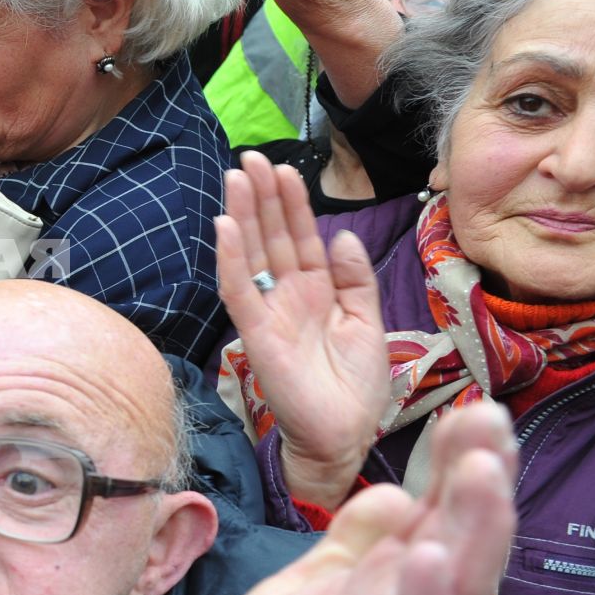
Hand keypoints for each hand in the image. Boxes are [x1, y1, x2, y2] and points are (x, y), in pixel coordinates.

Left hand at [189, 401, 516, 594]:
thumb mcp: (318, 579)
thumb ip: (358, 539)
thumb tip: (398, 491)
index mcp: (401, 585)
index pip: (445, 516)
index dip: (465, 465)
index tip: (482, 410)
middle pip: (465, 546)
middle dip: (483, 485)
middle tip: (493, 422)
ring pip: (453, 593)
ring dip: (472, 532)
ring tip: (484, 475)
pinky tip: (429, 560)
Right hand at [215, 151, 388, 505]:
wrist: (345, 435)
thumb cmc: (356, 387)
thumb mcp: (368, 321)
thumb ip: (353, 278)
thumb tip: (339, 235)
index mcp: (317, 291)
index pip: (301, 237)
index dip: (293, 203)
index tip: (285, 169)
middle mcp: (288, 296)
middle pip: (273, 237)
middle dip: (263, 197)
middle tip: (252, 158)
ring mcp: (269, 312)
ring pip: (253, 254)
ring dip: (244, 215)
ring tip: (237, 177)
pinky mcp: (256, 334)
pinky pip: (240, 291)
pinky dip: (232, 259)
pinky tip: (226, 227)